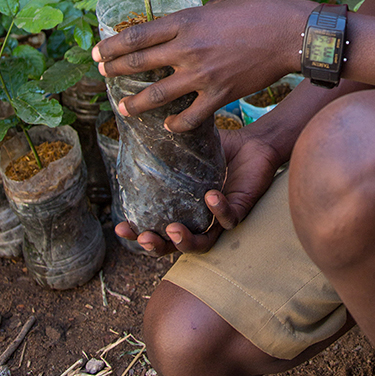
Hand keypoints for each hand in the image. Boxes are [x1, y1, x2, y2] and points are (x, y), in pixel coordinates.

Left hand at [93, 0, 311, 129]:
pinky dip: (176, 124)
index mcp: (186, 22)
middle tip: (101, 75)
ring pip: (155, 96)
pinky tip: (168, 125)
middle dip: (113, 70)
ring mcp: (202, 75)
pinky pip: (190, 117)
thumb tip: (187, 21)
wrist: (292, 34)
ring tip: (123, 108)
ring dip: (134, 103)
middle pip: (137, 63)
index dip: (111, 45)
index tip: (97, 52)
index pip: (136, 35)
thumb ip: (199, 13)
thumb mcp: (224, 1)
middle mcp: (187, 49)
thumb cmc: (263, 10)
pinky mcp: (220, 95)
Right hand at [115, 126, 282, 254]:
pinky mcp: (240, 209)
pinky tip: (210, 197)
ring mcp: (219, 218)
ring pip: (202, 243)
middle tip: (144, 237)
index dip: (137, 234)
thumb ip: (167, 145)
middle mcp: (199, 220)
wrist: (254, 143)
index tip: (120, 228)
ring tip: (173, 229)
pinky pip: (228, 218)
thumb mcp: (189, 149)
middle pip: (174, 245)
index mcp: (183, 209)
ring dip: (186, 242)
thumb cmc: (221, 149)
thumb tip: (137, 129)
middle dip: (157, 246)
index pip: (156, 230)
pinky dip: (218, 210)